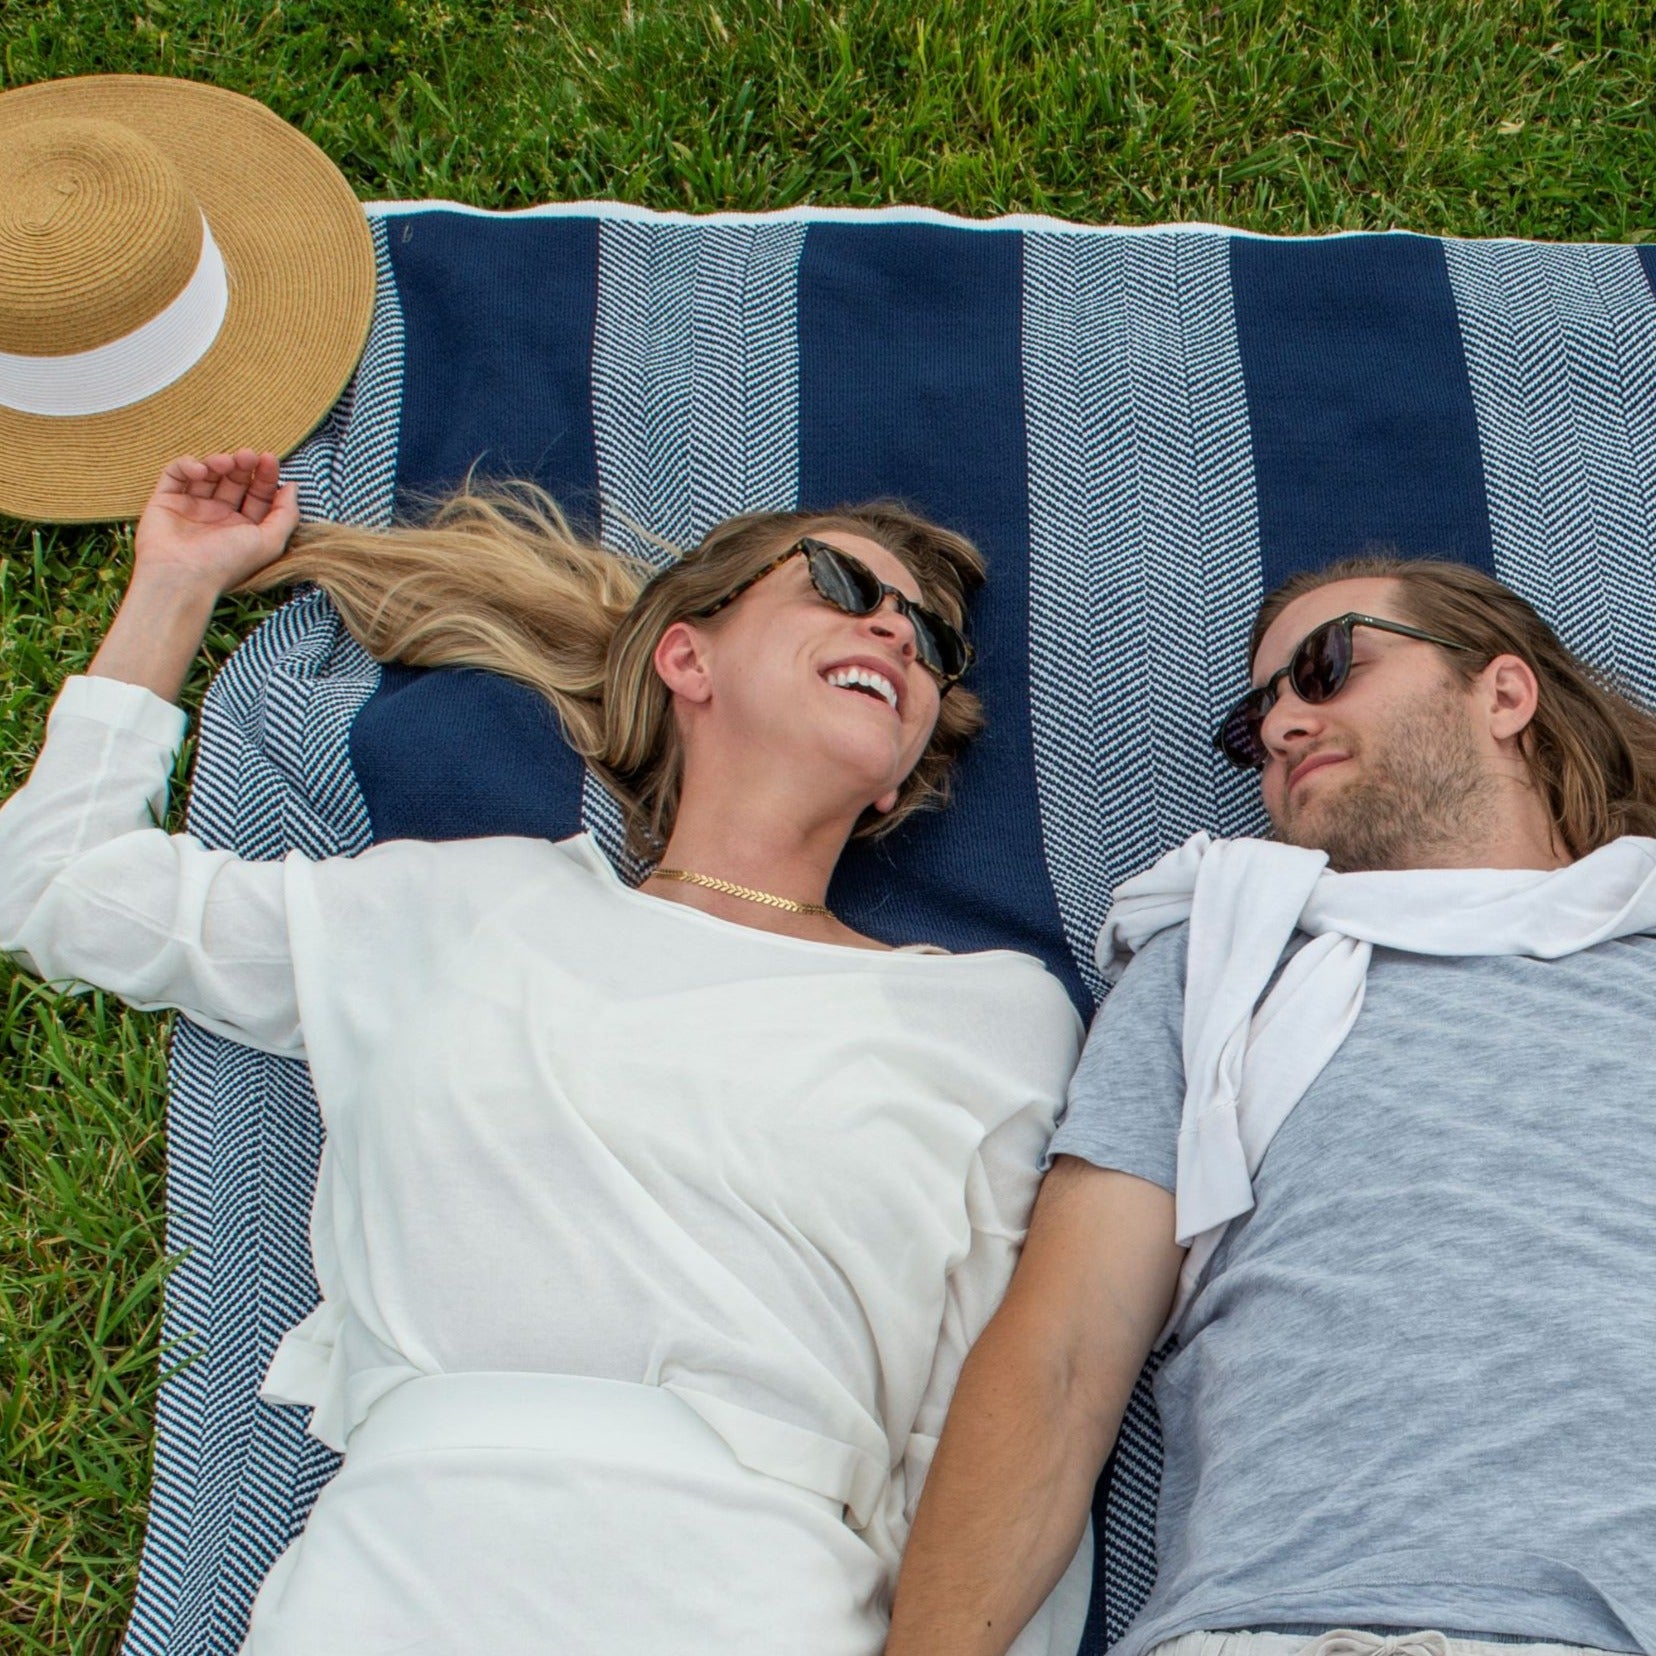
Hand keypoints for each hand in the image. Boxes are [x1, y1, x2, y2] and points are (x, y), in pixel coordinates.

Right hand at [132, 450, 300, 598]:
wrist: (182, 577)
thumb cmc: (228, 563)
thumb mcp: (270, 541)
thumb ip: (287, 514)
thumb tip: (293, 486)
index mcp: (243, 528)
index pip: (258, 495)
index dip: (266, 476)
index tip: (269, 459)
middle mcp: (218, 517)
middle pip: (234, 480)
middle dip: (244, 465)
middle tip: (248, 455)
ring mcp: (191, 508)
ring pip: (207, 473)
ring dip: (218, 461)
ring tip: (227, 463)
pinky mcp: (165, 500)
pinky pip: (176, 473)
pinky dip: (188, 465)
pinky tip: (200, 471)